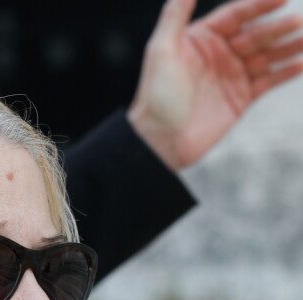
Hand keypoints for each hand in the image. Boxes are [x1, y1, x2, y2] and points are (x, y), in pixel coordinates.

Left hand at [127, 0, 302, 169]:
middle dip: (278, 27)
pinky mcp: (240, 100)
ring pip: (267, 56)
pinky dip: (286, 72)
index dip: (260, 5)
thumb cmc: (156, 95)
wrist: (159, 141)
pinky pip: (269, 81)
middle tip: (298, 21)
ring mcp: (231, 77)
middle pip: (256, 34)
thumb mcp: (161, 50)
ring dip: (289, 46)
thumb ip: (176, 14)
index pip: (236, 15)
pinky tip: (302, 64)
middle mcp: (219, 55)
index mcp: (201, 39)